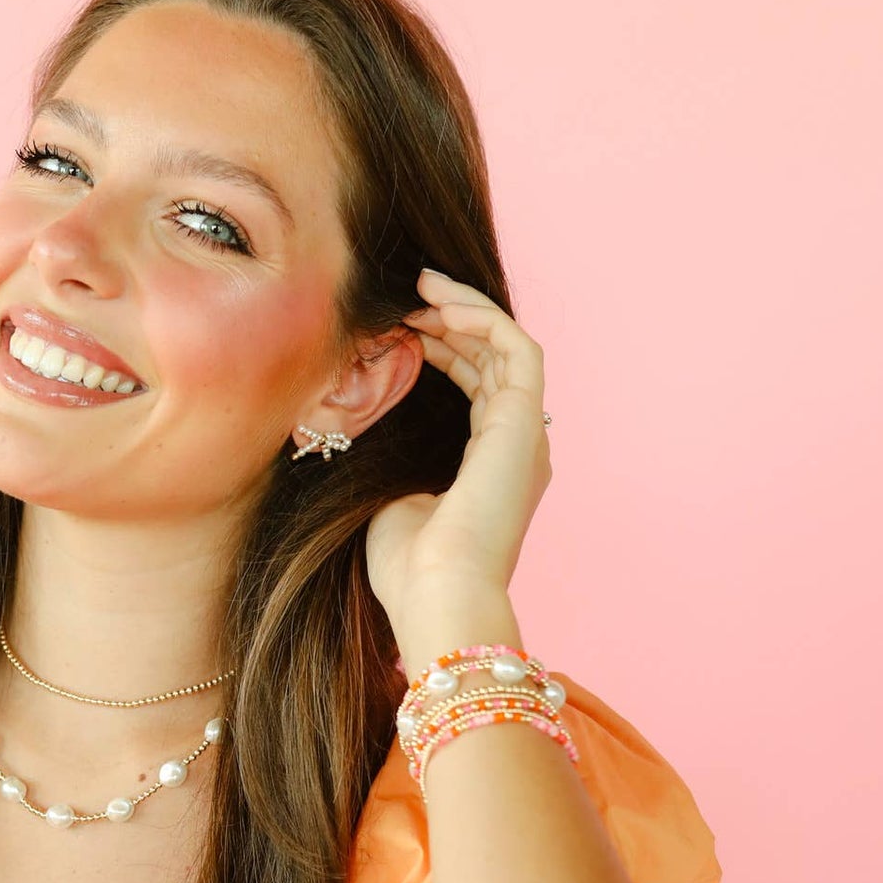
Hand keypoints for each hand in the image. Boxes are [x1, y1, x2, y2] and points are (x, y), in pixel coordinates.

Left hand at [365, 267, 551, 627]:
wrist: (438, 595)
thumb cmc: (408, 568)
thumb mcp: (389, 495)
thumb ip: (391, 453)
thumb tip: (356, 416)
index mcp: (489, 470)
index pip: (477, 390)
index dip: (444, 350)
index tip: (401, 327)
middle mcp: (516, 450)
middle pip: (493, 363)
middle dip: (454, 321)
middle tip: (410, 292)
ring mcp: (526, 438)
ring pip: (508, 348)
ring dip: (467, 311)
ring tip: (422, 287)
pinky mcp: (525, 426)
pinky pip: (517, 350)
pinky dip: (484, 321)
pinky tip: (441, 306)